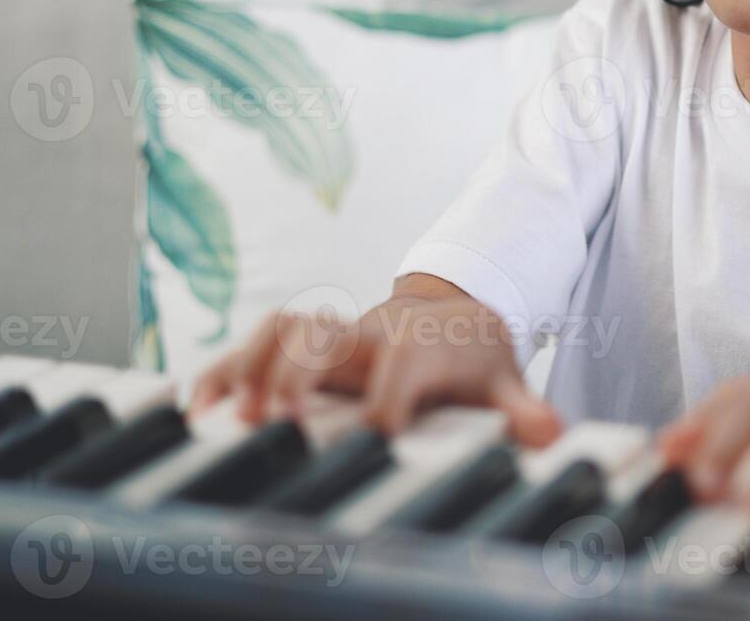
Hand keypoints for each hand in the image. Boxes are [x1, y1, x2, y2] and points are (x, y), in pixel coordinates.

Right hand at [187, 291, 561, 445]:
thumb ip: (521, 410)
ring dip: (250, 366)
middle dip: (299, 372)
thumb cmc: (473, 358)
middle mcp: (371, 331)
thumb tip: (552, 433)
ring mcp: (334, 332)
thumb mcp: (503, 381)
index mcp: (422, 343)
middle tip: (279, 421)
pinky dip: (226, 366)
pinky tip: (197, 404)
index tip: (375, 439)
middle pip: (327, 334)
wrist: (455, 311)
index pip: (402, 368)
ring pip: (283, 328)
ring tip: (220, 413)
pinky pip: (259, 339)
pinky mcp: (306, 340)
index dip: (389, 402)